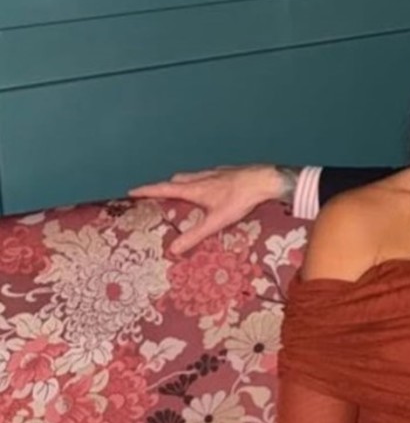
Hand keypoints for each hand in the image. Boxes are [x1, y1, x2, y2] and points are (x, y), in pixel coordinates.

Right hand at [128, 164, 287, 254]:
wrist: (264, 180)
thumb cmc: (240, 199)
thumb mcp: (216, 221)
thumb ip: (195, 235)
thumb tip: (174, 250)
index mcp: (195, 188)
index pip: (164, 189)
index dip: (147, 190)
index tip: (131, 191)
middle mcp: (202, 178)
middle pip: (177, 180)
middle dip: (166, 186)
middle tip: (158, 194)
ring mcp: (216, 173)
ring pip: (193, 176)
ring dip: (184, 183)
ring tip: (183, 192)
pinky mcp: (229, 172)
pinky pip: (209, 176)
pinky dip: (203, 181)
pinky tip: (212, 188)